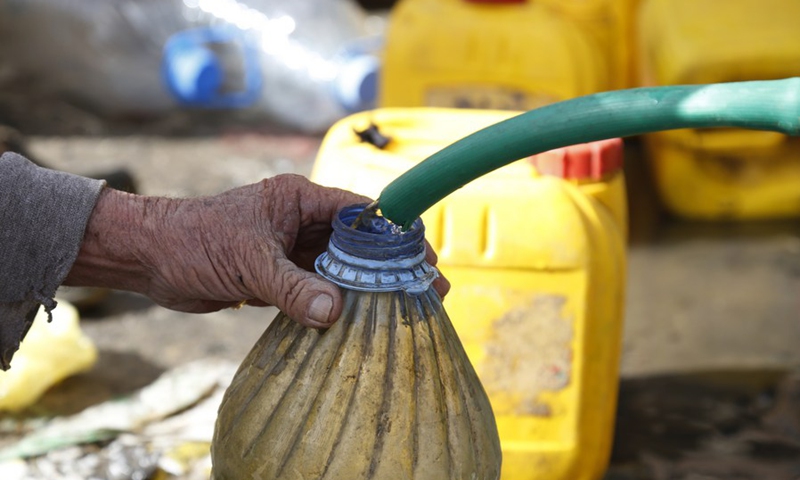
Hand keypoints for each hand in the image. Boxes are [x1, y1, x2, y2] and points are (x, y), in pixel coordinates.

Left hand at [66, 175, 449, 327]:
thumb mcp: (249, 262)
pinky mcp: (278, 274)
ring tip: (401, 312)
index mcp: (300, 200)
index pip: (362, 213)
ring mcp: (290, 249)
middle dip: (388, 267)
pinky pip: (316, 288)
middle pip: (357, 244)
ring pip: (339, 269)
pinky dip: (335, 303)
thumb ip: (292, 287)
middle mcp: (300, 221)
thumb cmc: (195, 241)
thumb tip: (335, 312)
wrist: (151, 258)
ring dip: (364, 289)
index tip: (423, 259)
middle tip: (425, 293)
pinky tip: (358, 322)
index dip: (395, 235)